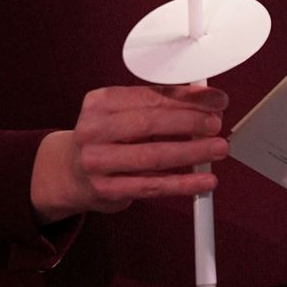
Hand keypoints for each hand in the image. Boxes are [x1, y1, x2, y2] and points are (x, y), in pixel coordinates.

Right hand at [31, 83, 228, 221]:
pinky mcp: (108, 190)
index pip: (149, 95)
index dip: (187, 97)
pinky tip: (205, 181)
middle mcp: (93, 130)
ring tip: (218, 149)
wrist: (69, 173)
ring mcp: (98, 162)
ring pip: (153, 156)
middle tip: (216, 123)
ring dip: (192, 152)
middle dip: (190, 122)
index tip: (214, 99)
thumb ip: (157, 105)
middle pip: (150, 123)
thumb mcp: (121, 113)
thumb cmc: (105, 138)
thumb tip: (204, 101)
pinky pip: (152, 187)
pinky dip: (183, 184)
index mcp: (99, 102)